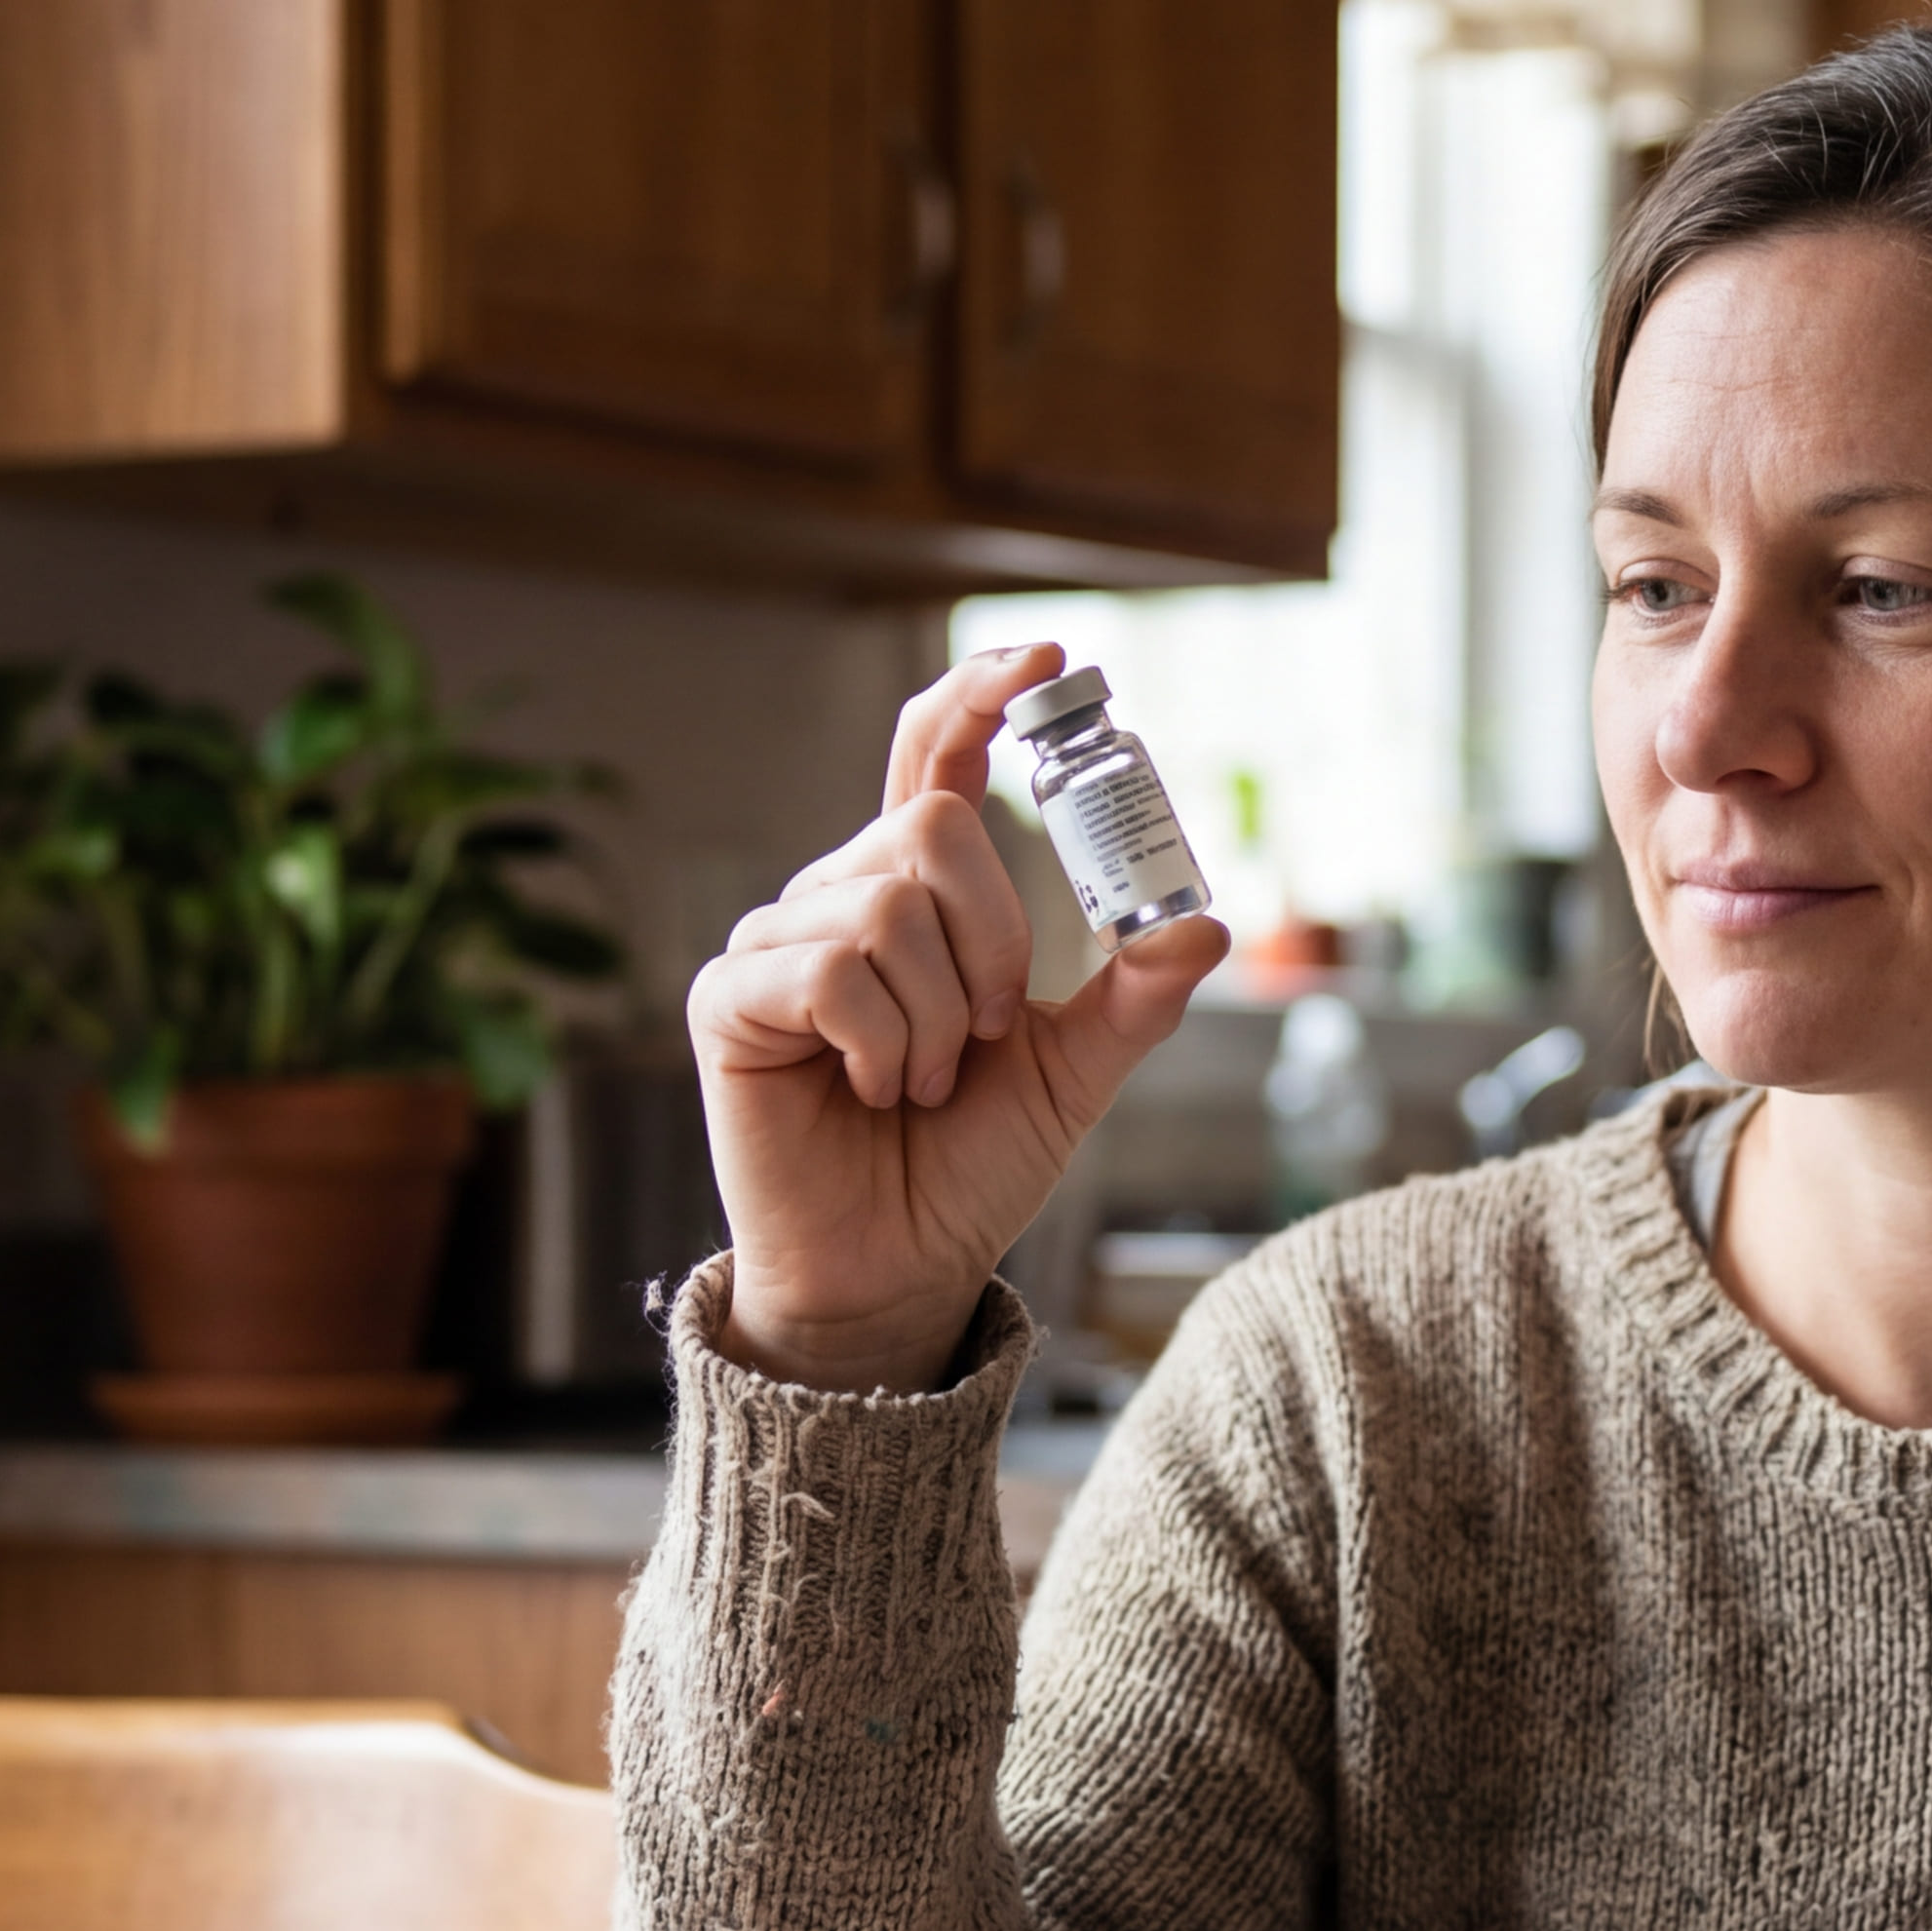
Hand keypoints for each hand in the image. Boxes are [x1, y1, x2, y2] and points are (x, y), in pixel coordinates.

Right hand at [691, 643, 1227, 1393]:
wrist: (898, 1270)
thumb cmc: (969, 1164)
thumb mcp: (1074, 1073)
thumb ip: (1133, 998)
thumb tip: (1201, 924)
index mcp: (918, 893)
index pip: (936, 755)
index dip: (981, 694)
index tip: (1051, 659)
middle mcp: (841, 896)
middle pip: (932, 826)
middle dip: (992, 938)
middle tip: (987, 1033)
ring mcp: (777, 943)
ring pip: (887, 907)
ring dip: (939, 1015)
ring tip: (925, 1082)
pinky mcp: (730, 1000)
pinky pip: (830, 972)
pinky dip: (883, 1044)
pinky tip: (875, 1089)